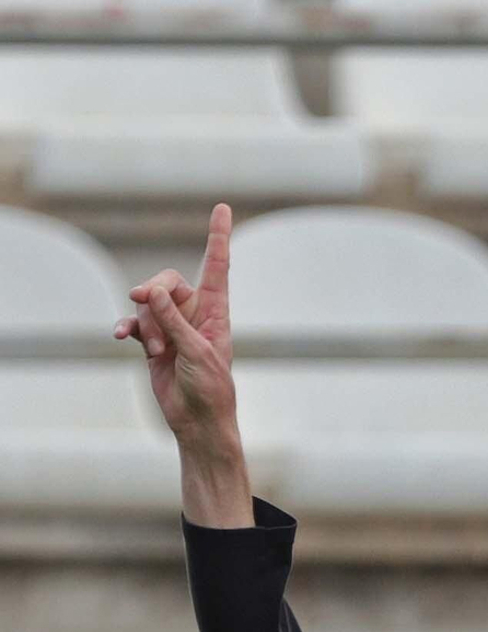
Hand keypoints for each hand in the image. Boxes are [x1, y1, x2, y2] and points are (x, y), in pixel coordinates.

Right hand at [116, 203, 248, 517]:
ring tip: (157, 350)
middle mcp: (194, 315)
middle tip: (144, 302)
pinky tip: (121, 336)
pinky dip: (128, 327)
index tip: (222, 208)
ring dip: (148, 324)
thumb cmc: (209, 389)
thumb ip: (173, 319)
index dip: (218, 238)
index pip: (217, 267)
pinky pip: (136, 324)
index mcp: (215, 312)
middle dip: (154, 292)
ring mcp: (173, 327)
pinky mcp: (154, 343)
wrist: (197, 423)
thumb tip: (150, 290)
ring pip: (149, 304)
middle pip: (168, 281)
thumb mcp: (195, 351)